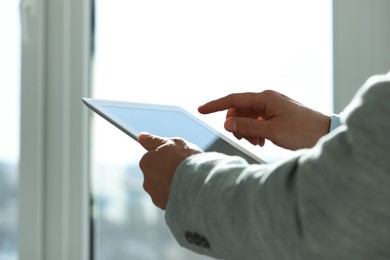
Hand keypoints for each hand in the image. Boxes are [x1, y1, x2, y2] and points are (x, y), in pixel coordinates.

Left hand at [138, 133, 201, 209]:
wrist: (197, 183)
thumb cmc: (184, 159)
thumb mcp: (171, 143)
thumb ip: (154, 141)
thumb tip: (141, 136)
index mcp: (146, 163)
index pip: (152, 158)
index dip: (166, 156)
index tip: (176, 156)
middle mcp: (147, 181)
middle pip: (157, 174)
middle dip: (167, 172)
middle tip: (183, 168)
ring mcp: (156, 196)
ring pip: (163, 188)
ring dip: (172, 184)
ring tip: (188, 181)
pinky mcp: (165, 207)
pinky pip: (170, 199)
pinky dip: (177, 195)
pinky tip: (188, 191)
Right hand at [198, 90, 329, 149]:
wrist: (326, 134)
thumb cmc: (302, 131)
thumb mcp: (272, 131)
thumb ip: (247, 127)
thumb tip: (226, 124)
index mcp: (265, 98)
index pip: (233, 100)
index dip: (215, 105)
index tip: (200, 109)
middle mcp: (268, 99)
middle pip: (240, 110)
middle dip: (236, 124)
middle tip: (243, 139)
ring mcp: (273, 106)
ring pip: (248, 117)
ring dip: (246, 130)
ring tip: (257, 142)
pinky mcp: (277, 114)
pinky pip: (258, 120)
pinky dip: (255, 131)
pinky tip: (262, 141)